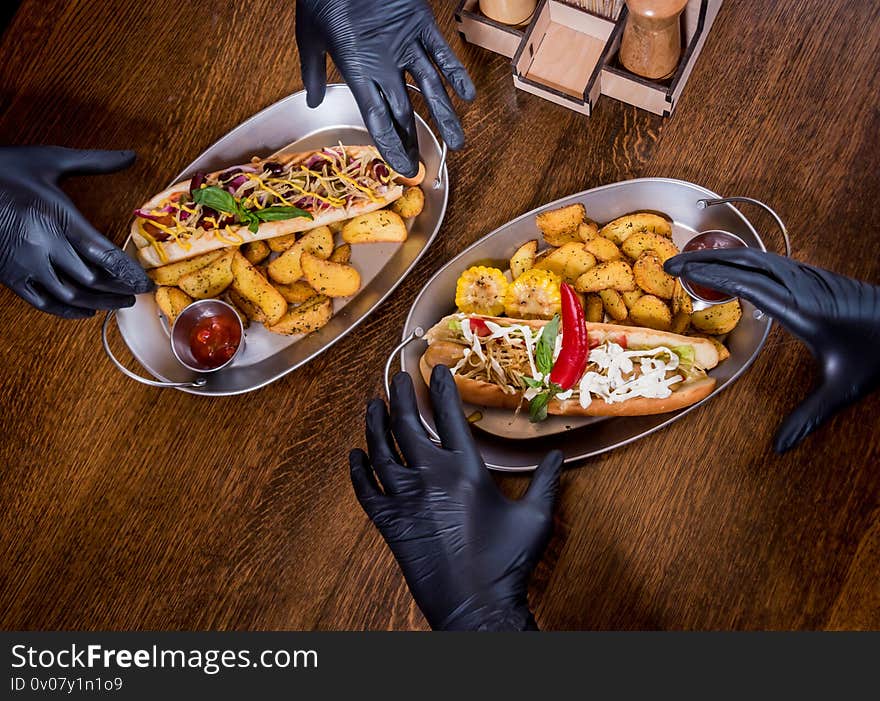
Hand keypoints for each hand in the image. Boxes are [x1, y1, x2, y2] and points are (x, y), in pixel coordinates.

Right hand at [0, 146, 152, 318]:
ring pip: (70, 295)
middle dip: (118, 289)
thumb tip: (132, 155)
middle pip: (92, 280)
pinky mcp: (9, 275)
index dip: (129, 274)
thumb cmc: (5, 169)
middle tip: (136, 293)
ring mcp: (25, 264)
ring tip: (118, 303)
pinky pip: (43, 302)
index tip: (145, 283)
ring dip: (98, 303)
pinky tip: (84, 310)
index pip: (105, 255)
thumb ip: (95, 162)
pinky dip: (67, 311)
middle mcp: (43, 247)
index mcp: (59, 219)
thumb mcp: (52, 160)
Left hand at [296, 0, 475, 176]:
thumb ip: (311, 71)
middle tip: (422, 166)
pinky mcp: (421, 23)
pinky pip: (443, 54)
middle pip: (404, 112)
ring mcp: (406, 44)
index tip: (401, 167)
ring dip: (445, 118)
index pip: (377, 119)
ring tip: (457, 144)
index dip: (391, 146)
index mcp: (357, 70)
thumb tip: (313, 100)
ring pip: (431, 89)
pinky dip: (456, 74)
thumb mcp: (308, 35)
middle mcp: (385, 63)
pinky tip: (468, 96)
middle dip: (413, 141)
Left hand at [349, 367, 562, 630]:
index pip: (448, 416)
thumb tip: (555, 455)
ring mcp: (405, 500)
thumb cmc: (506, 564)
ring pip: (380, 450)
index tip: (438, 371)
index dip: (442, 388)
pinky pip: (365, 490)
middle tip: (397, 379)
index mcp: (465, 470)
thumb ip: (544, 481)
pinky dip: (357, 471)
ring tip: (372, 405)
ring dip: (374, 425)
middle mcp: (429, 477)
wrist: (474, 606)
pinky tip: (354, 456)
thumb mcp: (535, 517)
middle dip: (400, 396)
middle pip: (406, 424)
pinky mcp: (389, 523)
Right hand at [665, 248, 879, 451]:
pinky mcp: (816, 275)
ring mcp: (810, 275)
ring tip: (694, 260)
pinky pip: (771, 260)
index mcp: (799, 309)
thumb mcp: (841, 388)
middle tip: (673, 260)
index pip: (744, 282)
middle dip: (705, 257)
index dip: (708, 273)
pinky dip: (744, 258)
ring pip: (758, 255)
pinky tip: (735, 266)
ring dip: (723, 254)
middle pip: (745, 260)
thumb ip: (808, 416)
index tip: (679, 268)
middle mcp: (801, 285)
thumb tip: (781, 448)